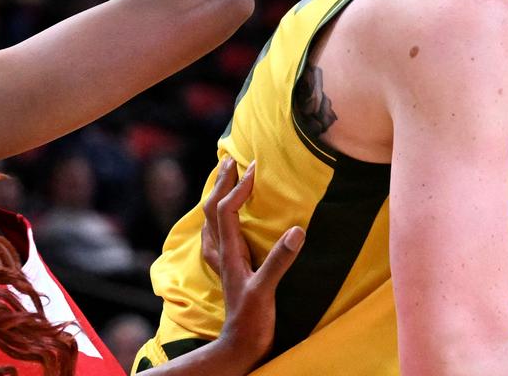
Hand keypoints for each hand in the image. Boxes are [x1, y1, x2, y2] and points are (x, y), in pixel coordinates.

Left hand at [201, 157, 304, 364]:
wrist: (239, 346)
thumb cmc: (252, 320)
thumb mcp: (266, 290)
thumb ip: (279, 260)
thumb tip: (296, 230)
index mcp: (230, 253)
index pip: (227, 209)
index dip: (239, 186)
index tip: (254, 167)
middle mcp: (222, 254)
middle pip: (212, 209)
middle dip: (221, 183)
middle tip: (230, 160)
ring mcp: (222, 263)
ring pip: (211, 221)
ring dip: (217, 197)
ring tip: (224, 180)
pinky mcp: (228, 272)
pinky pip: (216, 237)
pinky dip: (218, 220)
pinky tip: (221, 222)